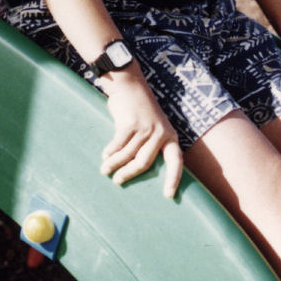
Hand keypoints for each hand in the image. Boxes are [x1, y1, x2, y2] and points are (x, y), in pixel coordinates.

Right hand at [101, 77, 182, 198]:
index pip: (176, 161)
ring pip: (128, 154)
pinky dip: (110, 152)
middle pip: (144, 162)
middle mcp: (160, 133)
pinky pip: (118, 144)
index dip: (173, 179)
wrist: (130, 84)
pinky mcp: (130, 123)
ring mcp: (145, 128)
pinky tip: (105, 155)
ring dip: (114, 164)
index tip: (168, 196)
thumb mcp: (155, 125)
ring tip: (105, 170)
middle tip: (118, 181)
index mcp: (170, 136)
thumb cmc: (141, 109)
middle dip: (129, 174)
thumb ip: (152, 144)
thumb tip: (139, 168)